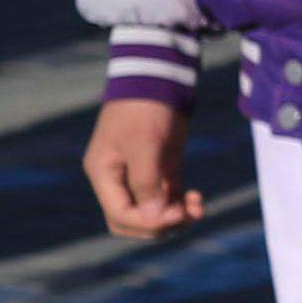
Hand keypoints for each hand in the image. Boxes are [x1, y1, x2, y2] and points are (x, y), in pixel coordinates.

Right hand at [84, 94, 204, 237]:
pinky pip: (167, 197)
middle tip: (187, 213)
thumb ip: (146, 182)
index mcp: (104, 173)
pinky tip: (196, 198)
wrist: (160, 77)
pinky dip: (180, 204)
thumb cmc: (145, 107)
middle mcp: (118, 178)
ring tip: (197, 206)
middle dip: (160, 225)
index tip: (177, 213)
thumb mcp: (144, 144)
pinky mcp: (160, 166)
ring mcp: (139, 173)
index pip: (120, 215)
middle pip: (132, 221)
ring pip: (152, 212)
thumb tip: (155, 218)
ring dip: (174, 217)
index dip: (149, 222)